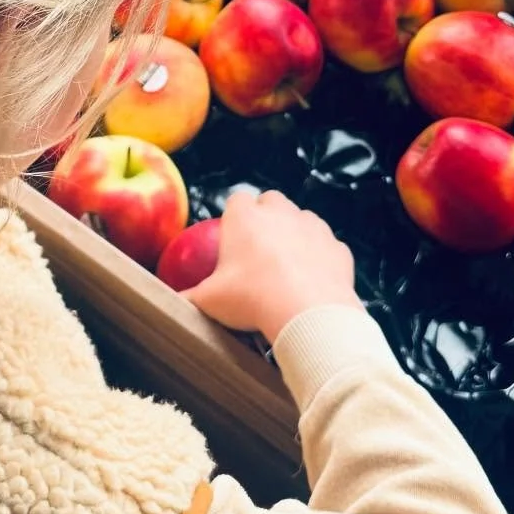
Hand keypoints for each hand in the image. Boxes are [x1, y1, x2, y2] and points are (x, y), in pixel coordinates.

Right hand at [184, 188, 365, 343]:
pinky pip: (327, 246)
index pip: (236, 201)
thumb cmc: (251, 299)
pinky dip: (320, 259)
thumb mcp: (210, 301)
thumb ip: (190, 297)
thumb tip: (175, 303)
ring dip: (295, 235)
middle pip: (271, 202)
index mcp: (245, 217)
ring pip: (302, 219)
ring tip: (287, 268)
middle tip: (258, 252)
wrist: (307, 312)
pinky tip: (313, 282)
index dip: (235, 218)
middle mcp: (281, 212)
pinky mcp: (338, 246)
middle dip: (266, 218)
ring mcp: (313, 226)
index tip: (233, 241)